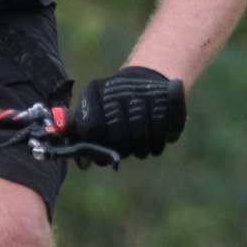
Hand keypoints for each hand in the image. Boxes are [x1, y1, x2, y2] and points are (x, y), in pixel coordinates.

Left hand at [71, 66, 186, 158]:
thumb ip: (83, 138)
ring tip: (139, 148)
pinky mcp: (163, 97)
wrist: (142, 83)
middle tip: (123, 151)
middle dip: (121, 150)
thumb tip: (83, 163)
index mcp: (93, 92)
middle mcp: (115, 88)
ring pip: (139, 137)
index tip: (101, 153)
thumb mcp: (92, 116)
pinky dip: (156, 145)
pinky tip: (153, 144)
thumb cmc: (113, 109)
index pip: (91, 127)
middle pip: (117, 136)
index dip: (96, 146)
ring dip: (139, 150)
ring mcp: (140, 91)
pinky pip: (159, 132)